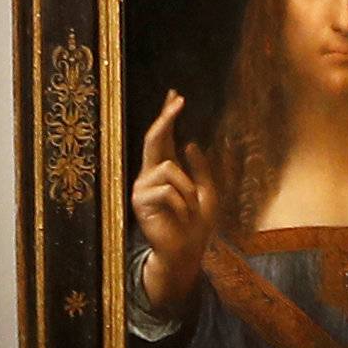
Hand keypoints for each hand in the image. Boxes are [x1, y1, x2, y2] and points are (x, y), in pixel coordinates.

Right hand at [132, 90, 218, 315]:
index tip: (174, 95)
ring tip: (190, 209)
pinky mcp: (140, 201)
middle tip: (178, 100)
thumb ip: (200, 170)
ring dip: (187, 189)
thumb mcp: (207, 193)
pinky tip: (181, 216)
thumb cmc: (196, 226)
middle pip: (154, 138)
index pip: (163, 137)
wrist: (186, 253)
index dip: (167, 116)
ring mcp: (143, 188)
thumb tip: (190, 143)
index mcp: (165, 171)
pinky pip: (167, 190)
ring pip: (169, 169)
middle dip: (166, 118)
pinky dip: (182, 203)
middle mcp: (150, 175)